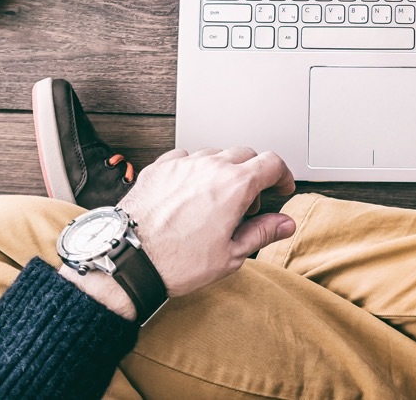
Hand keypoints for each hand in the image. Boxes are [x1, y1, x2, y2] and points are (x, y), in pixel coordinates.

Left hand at [62, 147, 295, 318]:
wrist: (129, 260)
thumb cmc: (177, 262)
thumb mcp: (231, 254)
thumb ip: (262, 233)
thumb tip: (285, 224)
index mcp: (234, 185)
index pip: (272, 162)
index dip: (282, 175)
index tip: (280, 187)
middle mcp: (210, 166)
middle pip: (245, 154)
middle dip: (254, 174)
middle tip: (248, 202)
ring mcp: (182, 164)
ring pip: (214, 154)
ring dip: (223, 170)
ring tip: (216, 199)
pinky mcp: (159, 168)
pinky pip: (185, 158)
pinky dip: (194, 169)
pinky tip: (190, 191)